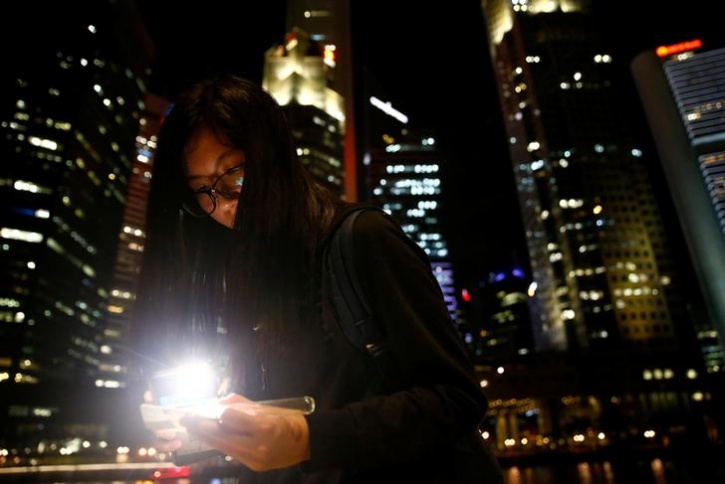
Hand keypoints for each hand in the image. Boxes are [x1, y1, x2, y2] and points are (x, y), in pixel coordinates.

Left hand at [180, 393, 310, 471]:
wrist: (306, 443)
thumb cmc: (288, 420)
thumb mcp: (267, 407)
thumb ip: (241, 406)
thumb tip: (217, 405)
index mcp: (265, 426)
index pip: (230, 419)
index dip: (214, 414)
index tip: (200, 409)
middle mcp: (259, 446)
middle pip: (222, 436)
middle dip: (201, 427)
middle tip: (184, 419)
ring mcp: (255, 459)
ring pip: (224, 446)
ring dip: (206, 436)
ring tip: (191, 426)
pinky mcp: (253, 466)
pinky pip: (232, 452)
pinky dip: (220, 443)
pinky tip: (209, 436)